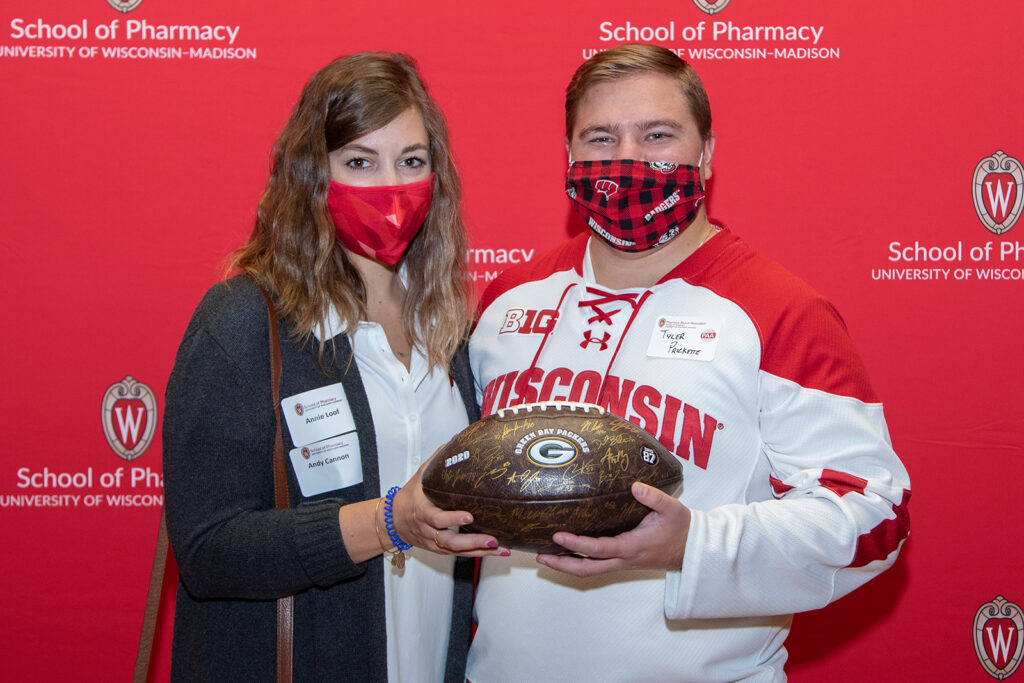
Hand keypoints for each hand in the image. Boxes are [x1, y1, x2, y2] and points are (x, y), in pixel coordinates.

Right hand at [391, 457, 508, 556]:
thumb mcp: (421, 476)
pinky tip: (497, 551)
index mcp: (423, 511)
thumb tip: (455, 439)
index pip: (437, 518)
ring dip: (480, 550)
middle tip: (492, 539)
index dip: (452, 518)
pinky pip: (460, 554)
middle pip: (449, 540)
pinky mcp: (440, 549)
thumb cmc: (411, 496)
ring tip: (500, 548)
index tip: (470, 515)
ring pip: (457, 550)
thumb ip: (438, 459)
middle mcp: (428, 530)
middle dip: (472, 541)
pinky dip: (478, 554)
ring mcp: (434, 542)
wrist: (394, 521)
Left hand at [536, 482, 690, 576]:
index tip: (557, 534)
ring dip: (567, 565)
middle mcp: (623, 559)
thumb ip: (654, 497)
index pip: (598, 548)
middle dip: (562, 564)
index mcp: (632, 547)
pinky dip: (578, 562)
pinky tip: (566, 552)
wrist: (691, 549)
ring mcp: (622, 563)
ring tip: (545, 556)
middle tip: (540, 556)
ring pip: (589, 571)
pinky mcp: (622, 561)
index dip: (576, 543)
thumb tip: (635, 486)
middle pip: (587, 569)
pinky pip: (596, 566)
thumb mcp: (672, 509)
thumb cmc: (681, 528)